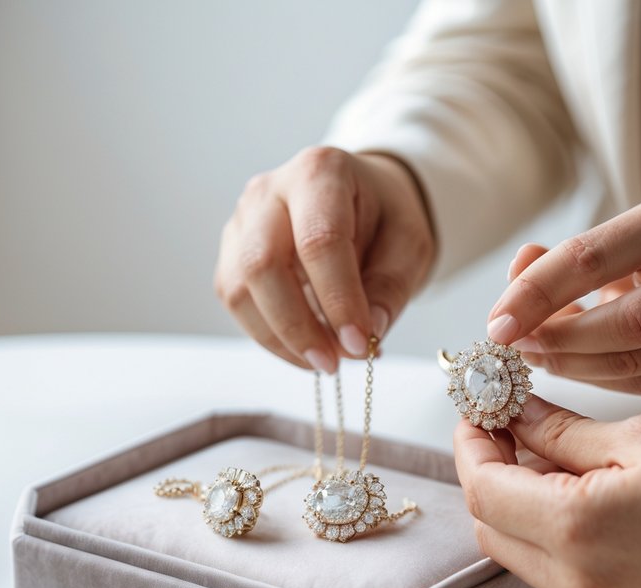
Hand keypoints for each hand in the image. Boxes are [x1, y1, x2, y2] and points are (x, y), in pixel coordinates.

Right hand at [214, 147, 434, 372]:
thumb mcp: (409, 245)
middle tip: (334, 363)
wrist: (359, 201)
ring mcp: (242, 220)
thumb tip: (367, 334)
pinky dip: (268, 336)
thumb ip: (390, 287)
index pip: (319, 240)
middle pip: (263, 264)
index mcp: (321, 171)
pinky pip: (236, 302)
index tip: (358, 344)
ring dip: (280, 338)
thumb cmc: (383, 217)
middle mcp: (269, 189)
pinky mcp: (231, 252)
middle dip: (298, 325)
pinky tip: (303, 348)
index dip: (338, 299)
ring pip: (239, 289)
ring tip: (324, 361)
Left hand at [453, 396, 640, 587]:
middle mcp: (579, 587)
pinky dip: (553, 538)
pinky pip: (561, 580)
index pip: (482, 489)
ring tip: (545, 455)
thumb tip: (511, 415)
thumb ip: (561, 431)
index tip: (477, 411)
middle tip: (504, 427)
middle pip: (492, 529)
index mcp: (576, 532)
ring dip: (518, 508)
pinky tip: (579, 498)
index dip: (471, 444)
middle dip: (487, 475)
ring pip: (523, 557)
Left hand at [485, 198, 640, 402]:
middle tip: (513, 349)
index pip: (589, 258)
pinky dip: (605, 385)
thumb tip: (517, 268)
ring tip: (539, 360)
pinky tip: (582, 373)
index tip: (494, 323)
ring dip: (571, 368)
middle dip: (553, 340)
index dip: (534, 295)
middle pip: (616, 324)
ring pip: (630, 365)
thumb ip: (574, 256)